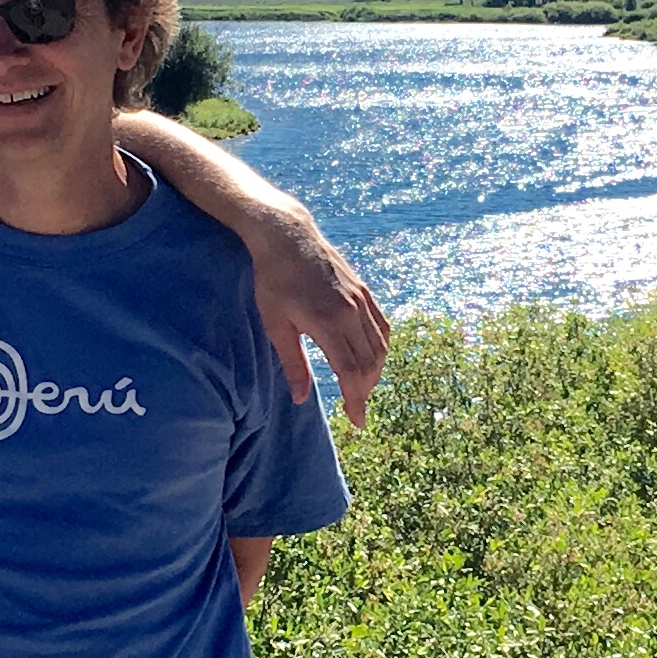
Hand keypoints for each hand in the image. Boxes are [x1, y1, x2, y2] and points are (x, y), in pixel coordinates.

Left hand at [252, 218, 390, 423]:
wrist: (288, 236)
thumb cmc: (274, 281)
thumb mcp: (276, 324)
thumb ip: (292, 363)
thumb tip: (301, 399)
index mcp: (328, 322)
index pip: (351, 372)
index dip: (356, 400)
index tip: (357, 421)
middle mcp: (351, 311)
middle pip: (370, 363)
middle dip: (365, 390)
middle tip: (355, 407)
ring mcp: (361, 299)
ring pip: (381, 346)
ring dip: (375, 371)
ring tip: (361, 386)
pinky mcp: (364, 290)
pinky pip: (382, 326)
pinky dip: (382, 347)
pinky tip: (372, 358)